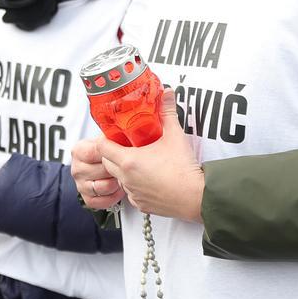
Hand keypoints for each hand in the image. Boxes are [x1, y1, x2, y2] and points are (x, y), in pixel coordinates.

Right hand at [72, 136, 124, 210]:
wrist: (102, 164)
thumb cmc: (107, 152)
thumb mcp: (108, 139)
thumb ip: (112, 135)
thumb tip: (125, 130)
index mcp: (79, 151)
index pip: (93, 152)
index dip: (109, 154)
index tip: (121, 153)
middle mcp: (77, 168)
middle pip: (100, 171)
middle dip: (115, 169)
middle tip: (124, 166)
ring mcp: (80, 185)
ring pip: (102, 187)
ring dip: (116, 183)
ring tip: (122, 177)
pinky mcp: (86, 198)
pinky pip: (101, 201)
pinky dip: (113, 196)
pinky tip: (118, 189)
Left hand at [95, 91, 204, 221]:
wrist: (196, 196)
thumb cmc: (183, 168)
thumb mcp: (175, 135)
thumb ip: (167, 112)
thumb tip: (166, 93)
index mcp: (128, 160)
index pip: (101, 147)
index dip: (106, 138)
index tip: (115, 134)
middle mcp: (126, 178)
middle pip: (107, 162)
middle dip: (114, 153)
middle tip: (128, 145)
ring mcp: (132, 193)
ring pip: (119, 178)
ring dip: (124, 170)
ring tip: (141, 161)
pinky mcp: (140, 205)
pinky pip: (131, 193)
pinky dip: (136, 185)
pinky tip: (150, 178)